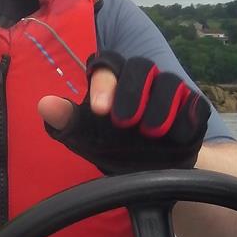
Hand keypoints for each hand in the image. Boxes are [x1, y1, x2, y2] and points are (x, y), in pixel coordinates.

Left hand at [39, 51, 209, 174]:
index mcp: (111, 80)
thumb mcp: (84, 137)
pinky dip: (184, 118)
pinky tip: (174, 135)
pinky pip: (192, 103)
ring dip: (159, 106)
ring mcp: (169, 90)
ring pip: (169, 82)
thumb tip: (44, 105)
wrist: (149, 171)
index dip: (103, 81)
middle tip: (123, 122)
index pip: (106, 64)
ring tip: (149, 131)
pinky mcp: (191, 105)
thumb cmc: (111, 146)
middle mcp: (141, 79)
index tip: (99, 110)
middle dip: (132, 91)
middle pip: (141, 66)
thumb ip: (66, 120)